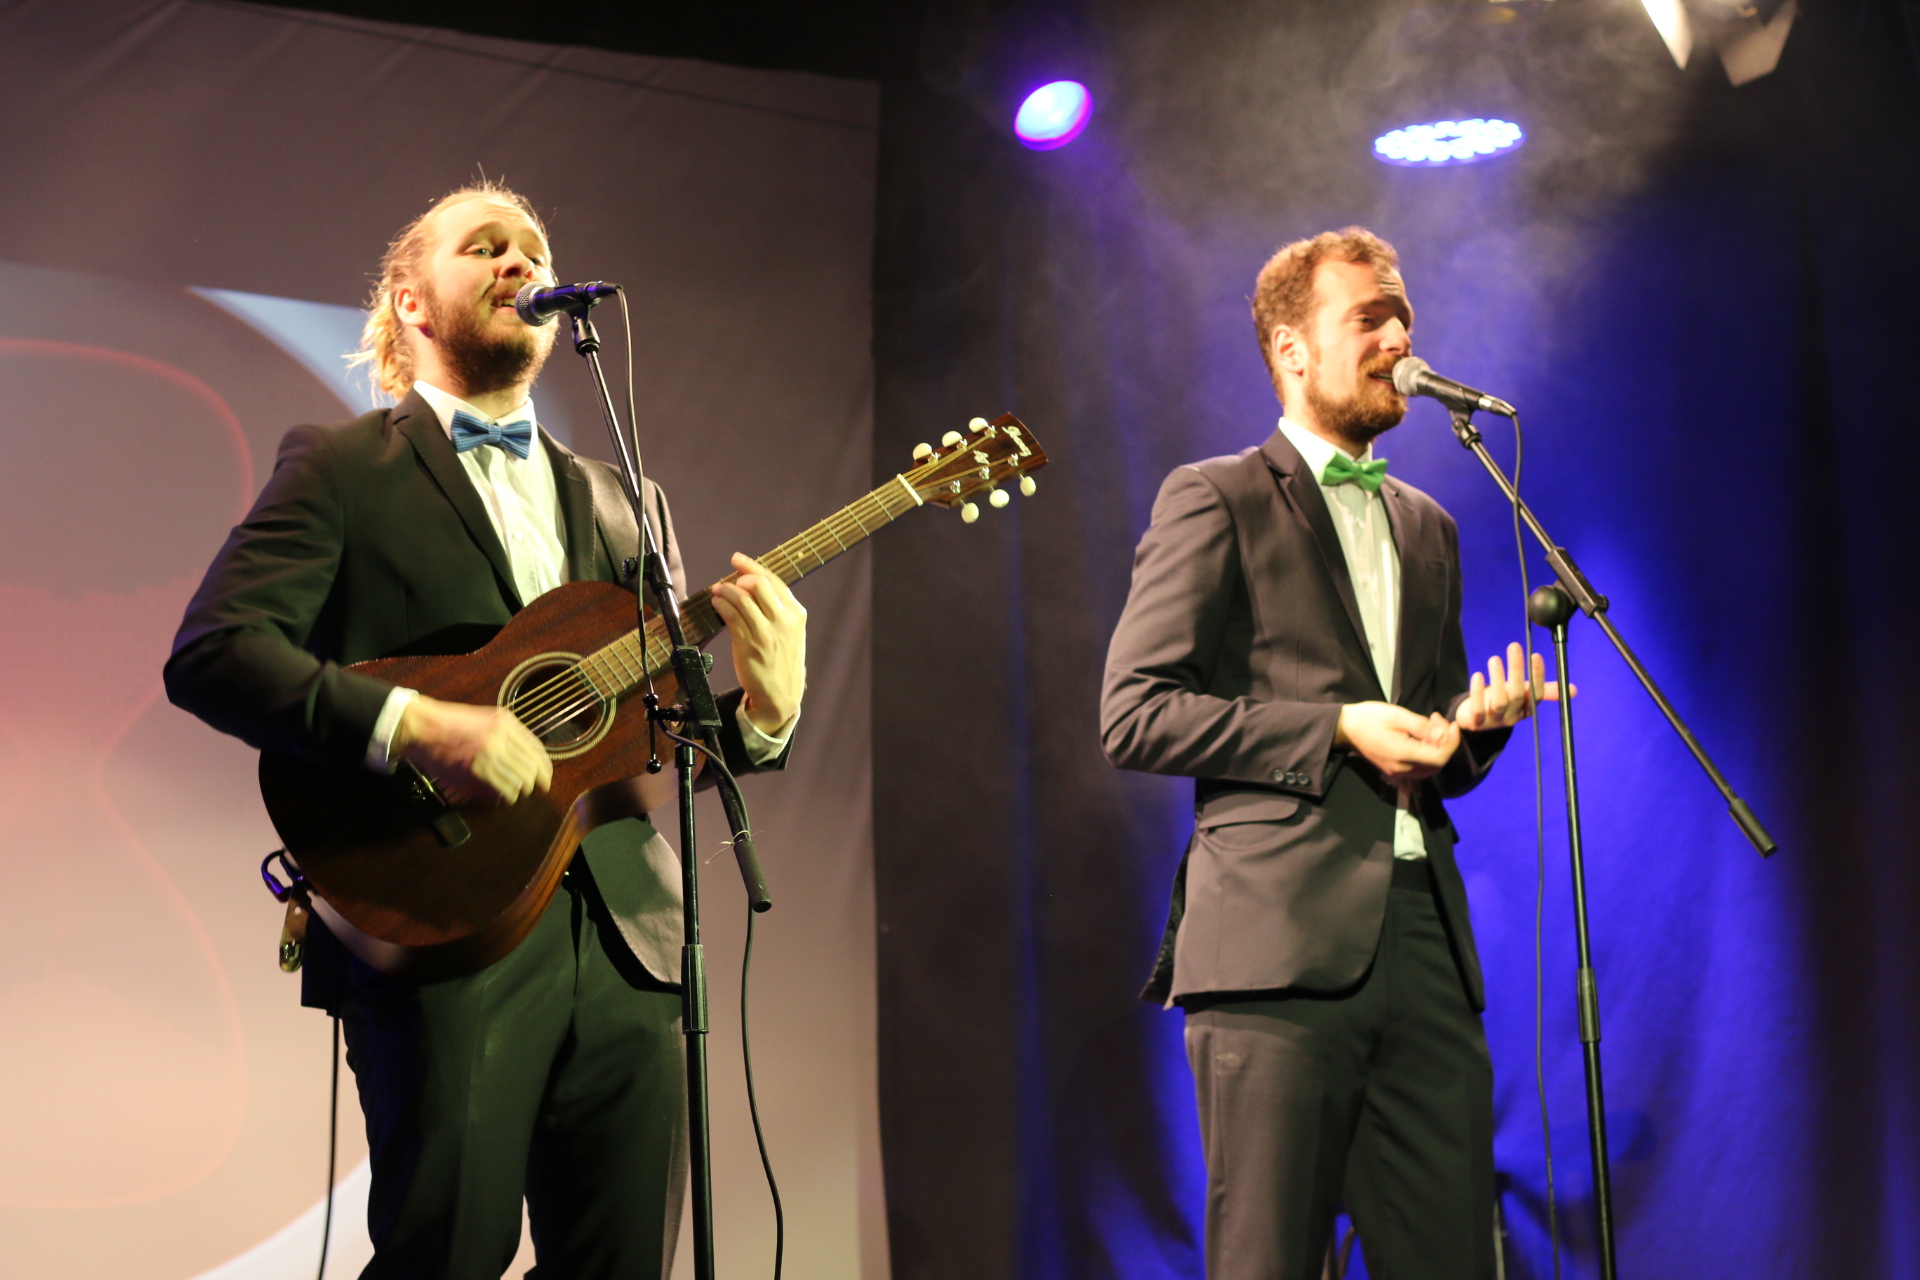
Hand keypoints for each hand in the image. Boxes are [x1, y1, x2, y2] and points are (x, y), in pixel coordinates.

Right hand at [393, 696, 551, 804]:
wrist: (422, 727)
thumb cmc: (450, 725)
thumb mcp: (485, 719)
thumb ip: (507, 736)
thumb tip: (527, 761)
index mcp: (506, 721)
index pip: (537, 749)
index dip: (545, 768)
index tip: (546, 779)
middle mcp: (501, 735)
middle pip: (532, 767)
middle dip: (536, 783)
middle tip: (533, 790)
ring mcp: (489, 751)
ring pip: (522, 780)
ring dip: (520, 790)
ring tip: (515, 793)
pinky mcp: (477, 768)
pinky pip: (505, 789)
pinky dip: (508, 796)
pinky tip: (504, 796)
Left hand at [711, 553, 806, 735]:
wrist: (781, 694)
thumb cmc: (783, 660)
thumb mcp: (790, 632)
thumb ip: (777, 609)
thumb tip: (751, 585)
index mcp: (796, 614)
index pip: (774, 581)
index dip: (752, 567)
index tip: (737, 559)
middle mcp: (783, 620)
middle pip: (758, 585)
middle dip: (739, 578)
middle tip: (729, 582)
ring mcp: (766, 632)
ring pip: (742, 599)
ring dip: (725, 591)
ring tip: (718, 591)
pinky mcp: (749, 643)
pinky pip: (731, 616)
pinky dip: (721, 605)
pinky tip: (717, 604)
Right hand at [1334, 701, 1459, 781]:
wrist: (1344, 729)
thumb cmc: (1369, 718)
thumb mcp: (1398, 715)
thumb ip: (1423, 727)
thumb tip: (1443, 734)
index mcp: (1404, 754)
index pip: (1440, 757)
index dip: (1452, 742)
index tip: (1452, 724)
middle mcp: (1402, 769)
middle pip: (1437, 764)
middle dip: (1445, 743)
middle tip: (1439, 721)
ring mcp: (1397, 772)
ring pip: (1429, 768)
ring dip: (1437, 749)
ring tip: (1431, 727)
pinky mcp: (1393, 771)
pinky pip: (1418, 768)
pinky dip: (1426, 754)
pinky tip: (1422, 738)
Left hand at [1453, 642, 1570, 731]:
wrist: (1475, 720)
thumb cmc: (1503, 700)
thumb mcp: (1523, 695)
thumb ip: (1544, 690)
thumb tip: (1574, 690)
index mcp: (1527, 709)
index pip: (1537, 693)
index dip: (1537, 675)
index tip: (1535, 655)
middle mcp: (1513, 716)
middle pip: (1518, 694)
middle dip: (1517, 670)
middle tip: (1514, 646)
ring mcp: (1494, 721)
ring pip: (1499, 701)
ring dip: (1498, 679)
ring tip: (1495, 659)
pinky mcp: (1476, 722)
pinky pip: (1478, 709)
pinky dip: (1477, 693)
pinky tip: (1477, 676)